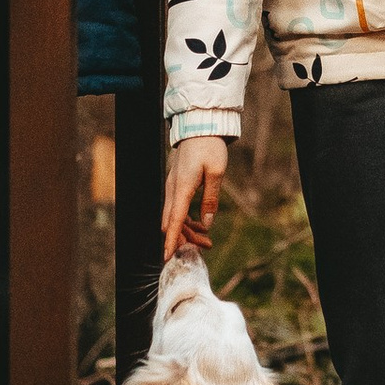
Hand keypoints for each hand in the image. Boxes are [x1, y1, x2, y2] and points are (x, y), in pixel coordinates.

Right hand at [162, 135, 229, 255]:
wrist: (199, 127)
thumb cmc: (209, 147)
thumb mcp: (217, 172)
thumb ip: (211, 198)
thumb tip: (207, 223)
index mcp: (182, 187)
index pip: (174, 220)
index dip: (171, 240)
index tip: (167, 257)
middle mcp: (172, 189)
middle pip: (172, 223)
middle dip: (184, 238)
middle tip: (206, 246)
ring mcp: (172, 188)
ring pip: (174, 217)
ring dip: (187, 230)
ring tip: (206, 240)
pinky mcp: (176, 186)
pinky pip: (177, 209)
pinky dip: (186, 220)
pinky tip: (200, 225)